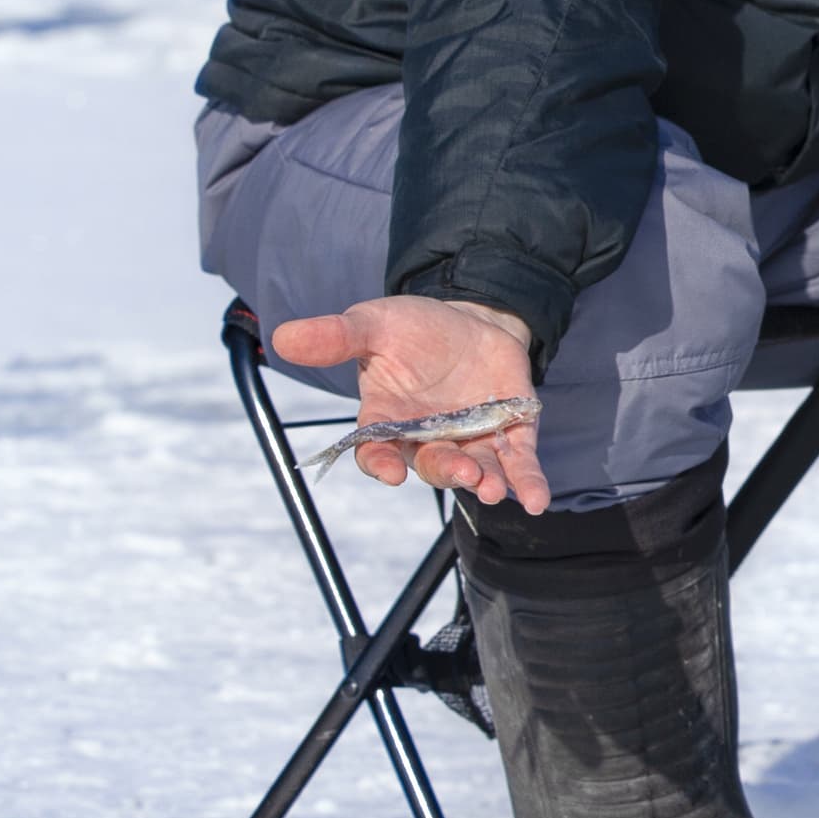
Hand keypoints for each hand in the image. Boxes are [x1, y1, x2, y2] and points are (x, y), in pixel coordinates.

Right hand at [267, 297, 547, 513]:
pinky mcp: (510, 434)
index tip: (388, 471)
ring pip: (476, 471)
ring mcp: (471, 440)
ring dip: (485, 482)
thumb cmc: (413, 328)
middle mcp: (428, 438)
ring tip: (493, 488)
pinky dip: (527, 482)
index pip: (377, 452)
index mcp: (389, 420)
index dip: (380, 464)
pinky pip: (517, 465)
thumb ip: (337, 337)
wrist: (472, 317)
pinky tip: (536, 500)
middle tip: (461, 472)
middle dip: (446, 472)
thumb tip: (282, 337)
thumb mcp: (374, 324)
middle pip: (432, 466)